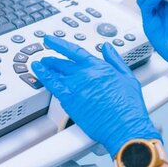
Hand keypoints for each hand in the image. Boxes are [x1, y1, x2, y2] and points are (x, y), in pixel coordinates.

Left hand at [31, 35, 160, 157]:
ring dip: (45, 67)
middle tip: (46, 57)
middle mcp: (84, 74)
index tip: (51, 41)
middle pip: (62, 63)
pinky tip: (39, 76)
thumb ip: (115, 59)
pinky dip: (44, 78)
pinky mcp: (69, 101)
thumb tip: (107, 48)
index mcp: (98, 67)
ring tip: (39, 65)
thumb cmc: (128, 106)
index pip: (74, 51)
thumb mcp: (127, 76)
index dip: (60, 44)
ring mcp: (75, 87)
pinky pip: (53, 87)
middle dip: (52, 58)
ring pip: (55, 73)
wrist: (124, 125)